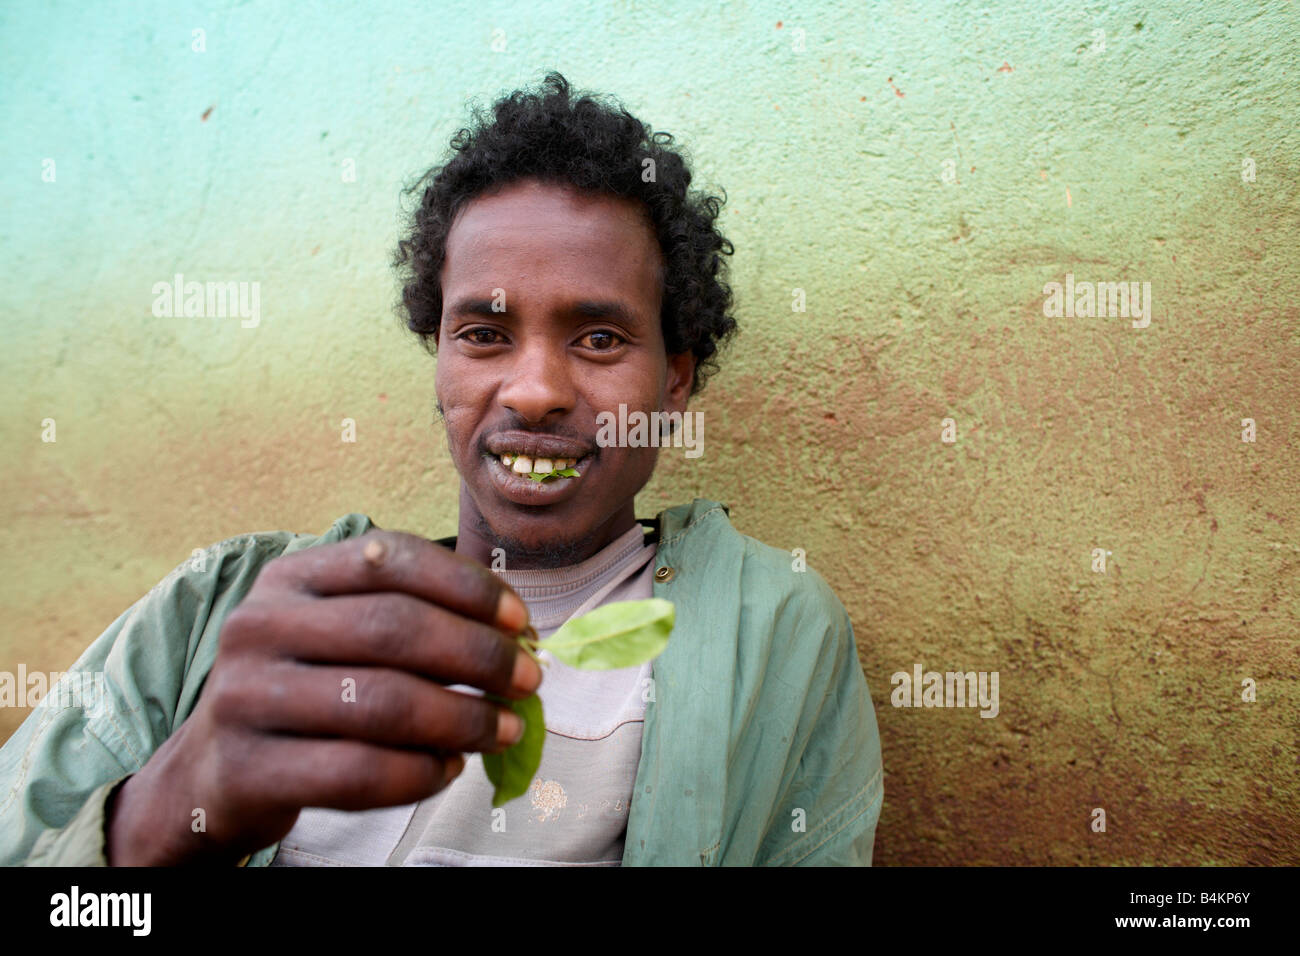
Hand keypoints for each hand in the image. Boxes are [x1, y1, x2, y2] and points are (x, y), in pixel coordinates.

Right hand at [106, 530, 539, 864]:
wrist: (213, 771)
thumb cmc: (305, 689)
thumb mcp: (339, 632)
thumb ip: (410, 618)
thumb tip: (517, 637)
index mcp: (291, 577)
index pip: (391, 558)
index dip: (468, 586)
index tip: (521, 621)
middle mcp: (260, 625)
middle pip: (394, 628)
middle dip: (479, 655)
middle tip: (529, 681)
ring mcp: (245, 697)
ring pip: (382, 703)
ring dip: (463, 719)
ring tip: (504, 729)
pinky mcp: (247, 769)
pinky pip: (357, 772)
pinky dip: (420, 772)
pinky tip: (450, 768)